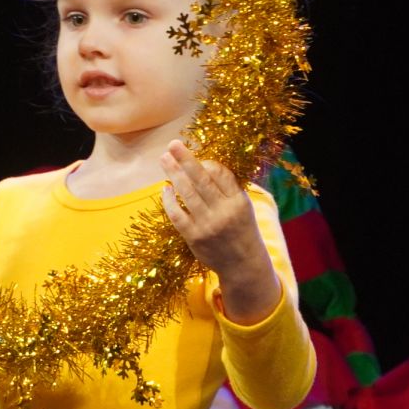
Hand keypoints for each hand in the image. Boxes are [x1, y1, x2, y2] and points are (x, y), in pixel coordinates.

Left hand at [161, 140, 279, 323]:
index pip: (220, 174)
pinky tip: (165, 188)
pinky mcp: (193, 237)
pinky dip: (169, 200)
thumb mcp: (243, 206)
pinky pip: (177, 214)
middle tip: (172, 144)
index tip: (196, 155)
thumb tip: (202, 163)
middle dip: (185, 159)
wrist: (243, 264)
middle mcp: (224, 212)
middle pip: (201, 180)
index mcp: (239, 201)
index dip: (206, 162)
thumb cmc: (241, 228)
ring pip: (187, 193)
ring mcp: (208, 225)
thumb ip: (227, 187)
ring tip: (165, 159)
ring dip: (174, 174)